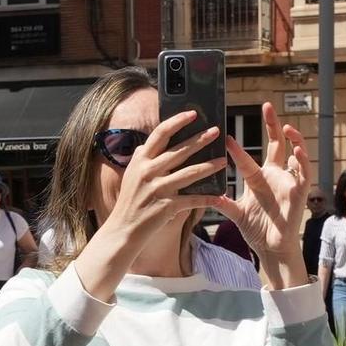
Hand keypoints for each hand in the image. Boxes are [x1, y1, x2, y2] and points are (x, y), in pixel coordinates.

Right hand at [103, 111, 227, 242]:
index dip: (177, 121)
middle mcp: (148, 172)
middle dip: (200, 140)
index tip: (193, 114)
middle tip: (216, 131)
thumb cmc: (129, 202)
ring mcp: (157, 189)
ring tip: (223, 161)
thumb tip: (146, 144)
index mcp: (140, 161)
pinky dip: (206, 198)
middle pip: (179, 151)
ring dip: (209, 166)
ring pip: (189, 173)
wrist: (122, 230)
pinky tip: (218, 196)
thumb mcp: (131, 176)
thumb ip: (141, 159)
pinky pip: (191, 200)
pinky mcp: (166, 207)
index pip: (160, 133)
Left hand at [216, 103, 311, 274]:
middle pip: (276, 144)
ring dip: (293, 139)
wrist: (271, 248)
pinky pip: (304, 173)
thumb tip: (205, 194)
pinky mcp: (299, 192)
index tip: (226, 136)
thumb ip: (223, 203)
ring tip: (286, 127)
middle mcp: (274, 176)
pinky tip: (297, 152)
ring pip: (294, 154)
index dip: (237, 148)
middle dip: (273, 125)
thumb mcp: (236, 213)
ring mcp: (288, 182)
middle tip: (267, 106)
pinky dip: (302, 162)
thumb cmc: (257, 230)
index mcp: (258, 179)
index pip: (247, 157)